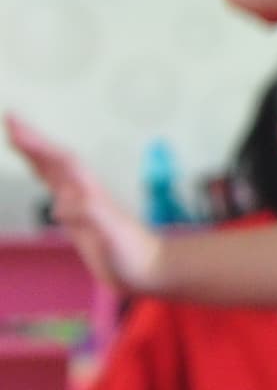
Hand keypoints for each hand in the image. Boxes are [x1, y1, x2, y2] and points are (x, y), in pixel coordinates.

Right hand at [4, 110, 165, 293]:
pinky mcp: (80, 217)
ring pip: (54, 171)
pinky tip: (37, 170)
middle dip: (31, 140)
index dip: (38, 145)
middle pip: (54, 160)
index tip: (16, 130)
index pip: (61, 161)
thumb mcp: (112, 234)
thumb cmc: (134, 254)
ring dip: (35, 152)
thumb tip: (62, 204)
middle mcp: (84, 193)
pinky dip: (43, 176)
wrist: (149, 270)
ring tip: (16, 136)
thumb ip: (91, 215)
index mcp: (89, 192)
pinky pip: (56, 189)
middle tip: (9, 119)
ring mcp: (82, 204)